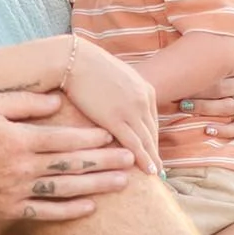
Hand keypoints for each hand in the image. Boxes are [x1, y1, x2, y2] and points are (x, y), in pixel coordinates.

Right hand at [0, 90, 136, 220]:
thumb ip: (24, 102)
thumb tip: (58, 100)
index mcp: (17, 140)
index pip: (63, 140)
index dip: (91, 138)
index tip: (113, 135)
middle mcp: (20, 168)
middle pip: (71, 166)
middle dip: (104, 162)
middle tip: (131, 159)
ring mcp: (14, 192)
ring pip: (64, 190)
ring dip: (96, 186)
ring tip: (122, 182)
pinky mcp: (6, 211)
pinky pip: (44, 213)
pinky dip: (68, 212)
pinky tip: (90, 207)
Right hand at [60, 39, 162, 175]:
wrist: (74, 59)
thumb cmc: (88, 66)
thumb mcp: (116, 76)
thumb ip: (124, 91)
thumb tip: (120, 102)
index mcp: (145, 89)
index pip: (152, 121)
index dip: (152, 139)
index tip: (153, 152)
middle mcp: (143, 100)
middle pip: (152, 133)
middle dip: (155, 152)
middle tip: (159, 170)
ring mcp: (131, 110)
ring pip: (146, 141)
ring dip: (152, 160)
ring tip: (155, 175)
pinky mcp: (116, 119)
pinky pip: (134, 144)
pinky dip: (143, 159)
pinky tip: (148, 171)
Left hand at [175, 38, 233, 131]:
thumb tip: (221, 8)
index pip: (220, 66)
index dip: (200, 69)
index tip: (179, 69)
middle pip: (218, 87)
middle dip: (196, 90)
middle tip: (173, 91)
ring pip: (226, 107)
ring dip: (204, 109)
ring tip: (183, 107)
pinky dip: (224, 131)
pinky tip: (208, 131)